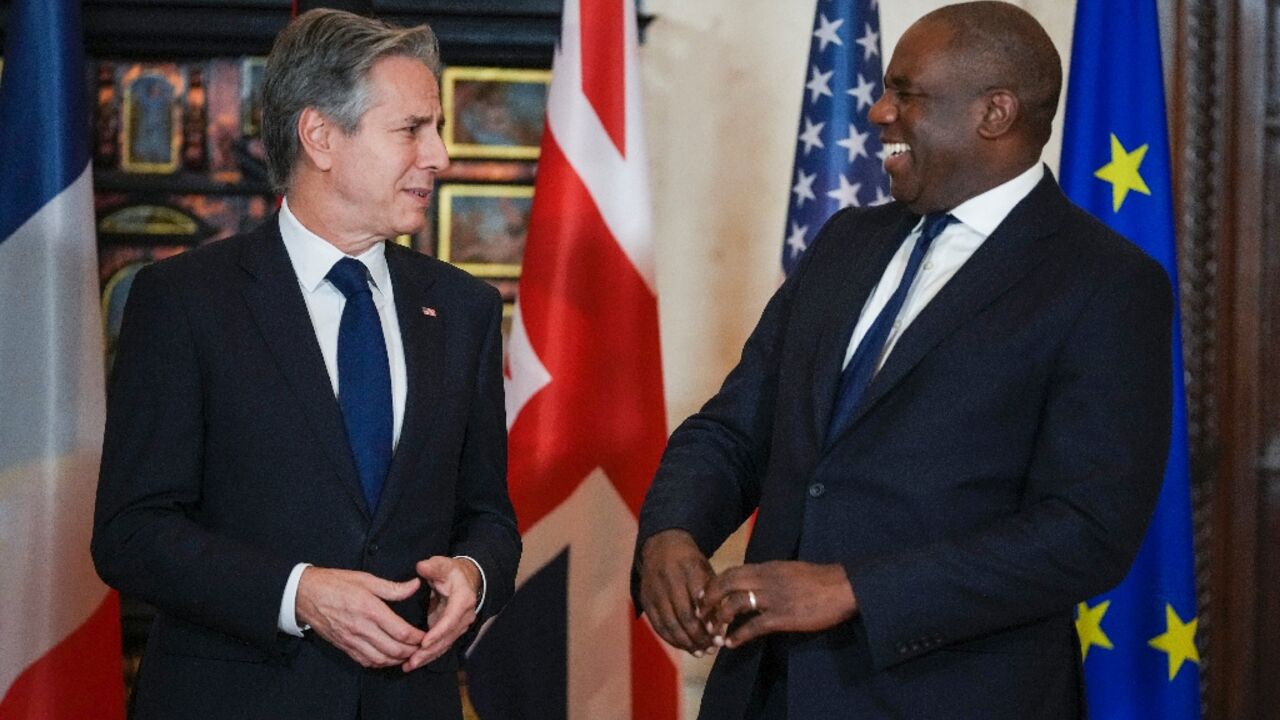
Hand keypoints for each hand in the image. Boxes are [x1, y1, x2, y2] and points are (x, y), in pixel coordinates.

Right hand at [295, 567, 424, 667]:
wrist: (304, 595)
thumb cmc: (335, 583)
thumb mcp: (365, 579)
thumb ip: (393, 587)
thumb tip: (415, 586)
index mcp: (370, 609)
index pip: (401, 631)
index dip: (417, 637)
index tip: (425, 635)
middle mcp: (362, 628)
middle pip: (394, 650)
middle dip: (412, 651)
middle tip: (421, 647)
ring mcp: (352, 640)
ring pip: (381, 659)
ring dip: (398, 660)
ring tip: (409, 653)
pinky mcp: (344, 646)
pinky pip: (366, 661)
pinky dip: (381, 663)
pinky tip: (388, 657)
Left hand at [400, 556, 480, 671]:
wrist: (466, 580)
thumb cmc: (451, 572)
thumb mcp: (443, 565)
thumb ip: (432, 567)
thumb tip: (421, 567)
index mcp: (463, 600)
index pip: (451, 619)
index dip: (438, 632)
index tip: (423, 642)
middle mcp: (464, 617)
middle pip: (447, 638)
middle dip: (429, 651)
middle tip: (411, 661)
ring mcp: (459, 627)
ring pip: (444, 646)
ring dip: (427, 657)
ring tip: (408, 666)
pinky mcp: (452, 632)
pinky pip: (441, 646)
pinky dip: (428, 656)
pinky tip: (414, 663)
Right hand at [637, 529, 717, 655]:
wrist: (661, 546)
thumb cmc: (691, 563)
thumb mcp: (706, 570)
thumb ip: (713, 595)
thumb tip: (720, 626)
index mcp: (688, 567)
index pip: (700, 599)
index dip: (709, 621)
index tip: (719, 637)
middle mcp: (668, 578)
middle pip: (684, 614)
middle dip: (699, 636)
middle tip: (712, 648)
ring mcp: (654, 590)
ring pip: (669, 623)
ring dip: (686, 642)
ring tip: (700, 652)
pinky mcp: (645, 599)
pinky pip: (658, 625)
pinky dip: (671, 639)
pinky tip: (684, 646)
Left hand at [699, 561, 856, 648]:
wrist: (843, 587)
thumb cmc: (819, 580)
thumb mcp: (789, 570)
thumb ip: (770, 575)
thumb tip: (754, 582)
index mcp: (766, 567)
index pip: (731, 571)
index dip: (714, 583)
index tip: (704, 595)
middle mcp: (765, 579)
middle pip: (726, 584)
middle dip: (709, 599)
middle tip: (700, 613)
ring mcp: (772, 598)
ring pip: (735, 604)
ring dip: (719, 619)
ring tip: (713, 632)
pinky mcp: (782, 617)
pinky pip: (753, 626)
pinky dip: (739, 635)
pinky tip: (731, 643)